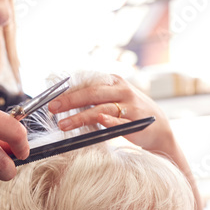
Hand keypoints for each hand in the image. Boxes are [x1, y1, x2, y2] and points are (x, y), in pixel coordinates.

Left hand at [47, 74, 176, 155]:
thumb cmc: (129, 112)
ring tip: (63, 124)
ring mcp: (130, 105)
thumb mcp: (113, 98)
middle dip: (70, 101)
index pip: (87, 84)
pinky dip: (109, 120)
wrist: (158, 128)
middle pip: (91, 93)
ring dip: (80, 116)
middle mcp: (122, 90)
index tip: (51, 100)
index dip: (68, 92)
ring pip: (101, 109)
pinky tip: (99, 121)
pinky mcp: (135, 122)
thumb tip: (64, 99)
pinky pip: (119, 120)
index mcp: (113, 81)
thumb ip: (93, 97)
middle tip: (53, 108)